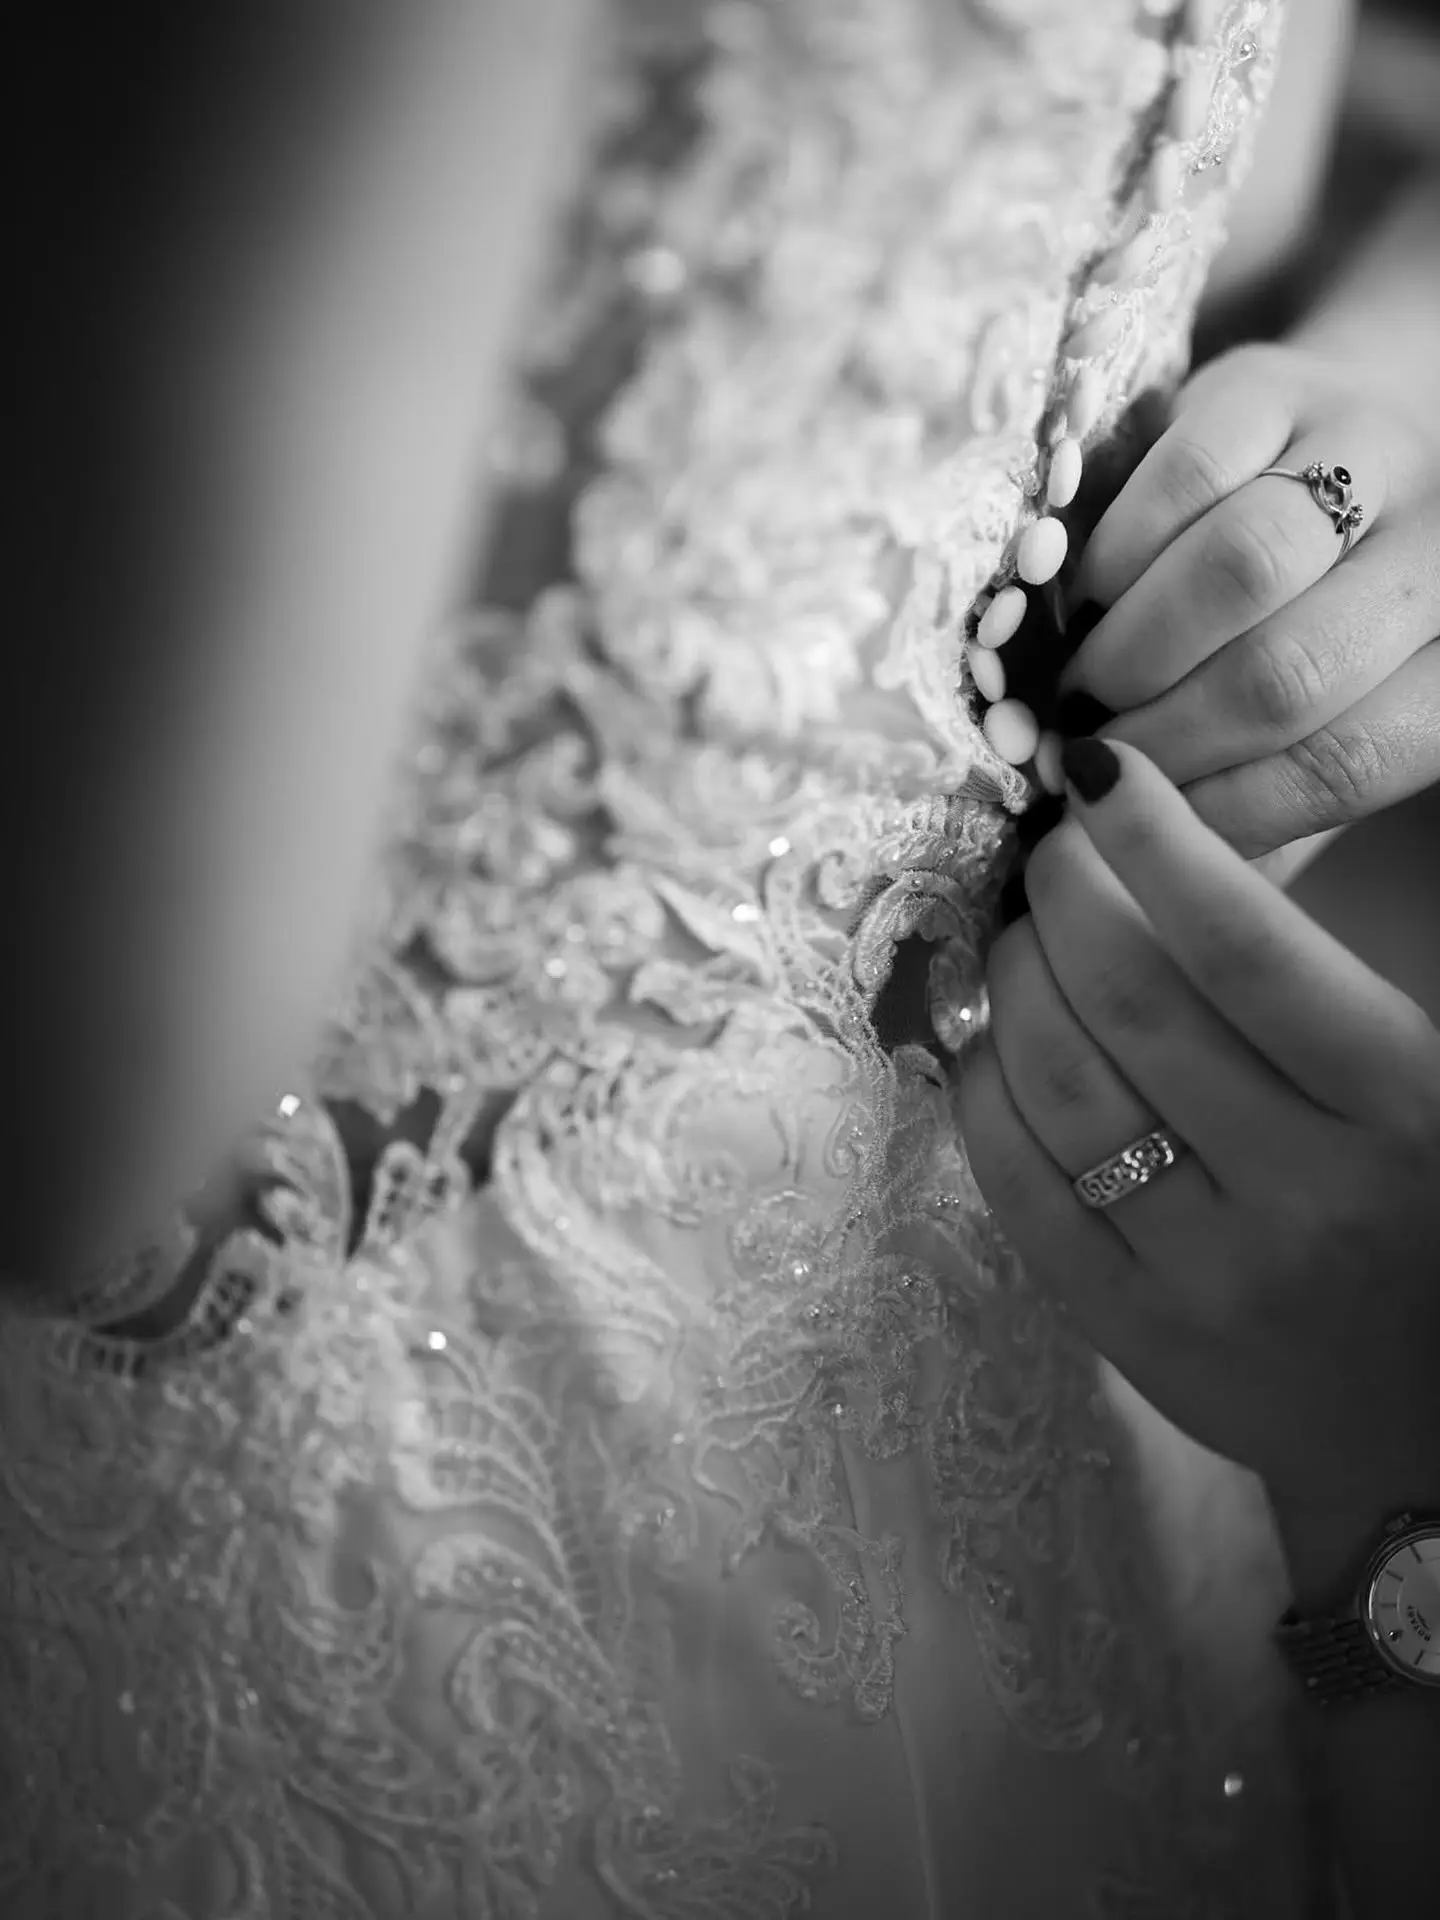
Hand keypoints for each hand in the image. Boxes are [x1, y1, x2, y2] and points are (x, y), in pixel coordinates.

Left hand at [957, 739, 1439, 1519]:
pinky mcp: (1132, 1334)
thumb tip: (1171, 861)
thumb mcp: (1436, 1089)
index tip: (1101, 777)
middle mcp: (1304, 1194)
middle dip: (1062, 897)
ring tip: (1017, 939)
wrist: (1433, 1430)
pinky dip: (982, 1093)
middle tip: (1048, 857)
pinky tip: (987, 1043)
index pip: (1247, 946)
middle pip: (1129, 1001)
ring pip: (1058, 1087)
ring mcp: (1206, 1274)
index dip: (1156, 840)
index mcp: (1403, 1112)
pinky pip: (1017, 1190)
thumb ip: (1326, 988)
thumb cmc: (1430, 1216)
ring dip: (1011, 982)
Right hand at [1063, 343, 1439, 856]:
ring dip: (1135, 654)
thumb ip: (1268, 799)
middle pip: (1290, 671)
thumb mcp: (1331, 718)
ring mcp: (1373, 453)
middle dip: (1167, 741)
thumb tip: (1160, 880)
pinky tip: (1089, 602)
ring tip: (1080, 695)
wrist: (1364, 434)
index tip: (1138, 837)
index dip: (1226, 812)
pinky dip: (1119, 558)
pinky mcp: (1278, 384)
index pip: (1351, 760)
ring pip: (1242, 568)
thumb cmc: (1329, 618)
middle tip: (1089, 771)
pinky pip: (1188, 475)